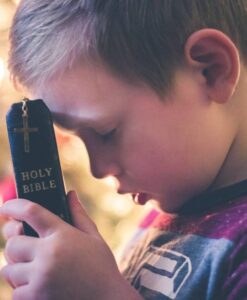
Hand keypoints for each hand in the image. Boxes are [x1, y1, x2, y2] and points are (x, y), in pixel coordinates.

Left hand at [0, 192, 141, 299]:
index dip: (14, 206)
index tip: (6, 207)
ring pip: (8, 269)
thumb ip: (78, 214)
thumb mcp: (94, 237)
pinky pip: (14, 292)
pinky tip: (38, 285)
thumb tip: (70, 193)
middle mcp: (48, 255)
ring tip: (33, 268)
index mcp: (63, 235)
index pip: (31, 212)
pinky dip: (22, 288)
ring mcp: (40, 279)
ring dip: (17, 267)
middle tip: (25, 245)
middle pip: (12, 243)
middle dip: (16, 243)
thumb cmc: (102, 267)